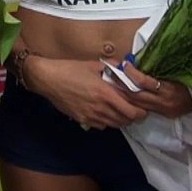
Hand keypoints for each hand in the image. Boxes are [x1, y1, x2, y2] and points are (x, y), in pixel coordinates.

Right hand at [28, 57, 146, 129]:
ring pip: (114, 125)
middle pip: (125, 121)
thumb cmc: (71, 69)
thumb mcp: (94, 64)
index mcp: (106, 94)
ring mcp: (91, 116)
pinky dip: (107, 122)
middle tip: (134, 109)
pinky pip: (101, 126)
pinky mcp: (82, 119)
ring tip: (121, 111)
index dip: (141, 112)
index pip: (132, 112)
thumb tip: (125, 67)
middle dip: (133, 117)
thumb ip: (113, 67)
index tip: (143, 108)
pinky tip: (104, 112)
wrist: (48, 79)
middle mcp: (101, 108)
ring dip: (120, 120)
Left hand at [117, 63, 191, 117]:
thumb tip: (138, 61)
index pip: (144, 82)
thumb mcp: (177, 70)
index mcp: (169, 88)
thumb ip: (159, 68)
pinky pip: (146, 108)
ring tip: (114, 85)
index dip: (132, 73)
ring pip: (138, 104)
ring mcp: (165, 109)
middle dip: (122, 86)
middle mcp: (165, 101)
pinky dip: (135, 101)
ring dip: (125, 95)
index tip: (124, 64)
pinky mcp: (166, 114)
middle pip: (137, 96)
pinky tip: (127, 95)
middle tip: (111, 76)